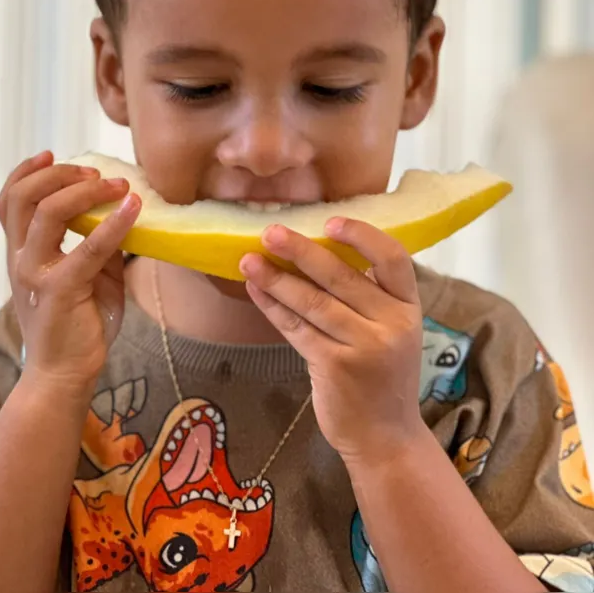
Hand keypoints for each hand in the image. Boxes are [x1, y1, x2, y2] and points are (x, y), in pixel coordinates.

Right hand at [0, 150, 140, 402]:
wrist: (64, 376)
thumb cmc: (77, 324)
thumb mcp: (86, 275)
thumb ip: (97, 243)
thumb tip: (125, 212)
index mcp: (21, 254)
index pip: (8, 201)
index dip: (25, 172)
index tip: (51, 155)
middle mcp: (20, 260)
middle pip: (22, 198)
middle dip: (58, 175)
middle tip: (93, 171)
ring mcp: (36, 275)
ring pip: (47, 213)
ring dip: (85, 190)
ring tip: (117, 185)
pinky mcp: (60, 291)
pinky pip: (88, 248)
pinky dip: (113, 223)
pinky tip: (134, 208)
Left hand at [239, 219, 424, 473]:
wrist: (386, 438)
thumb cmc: (383, 377)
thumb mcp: (392, 331)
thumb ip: (368, 296)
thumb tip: (314, 249)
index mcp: (409, 307)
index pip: (393, 258)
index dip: (362, 235)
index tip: (329, 220)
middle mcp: (392, 324)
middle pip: (341, 275)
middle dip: (300, 250)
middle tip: (270, 231)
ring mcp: (364, 347)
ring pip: (312, 301)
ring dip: (276, 278)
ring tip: (248, 259)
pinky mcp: (334, 367)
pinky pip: (296, 328)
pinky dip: (272, 306)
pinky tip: (255, 290)